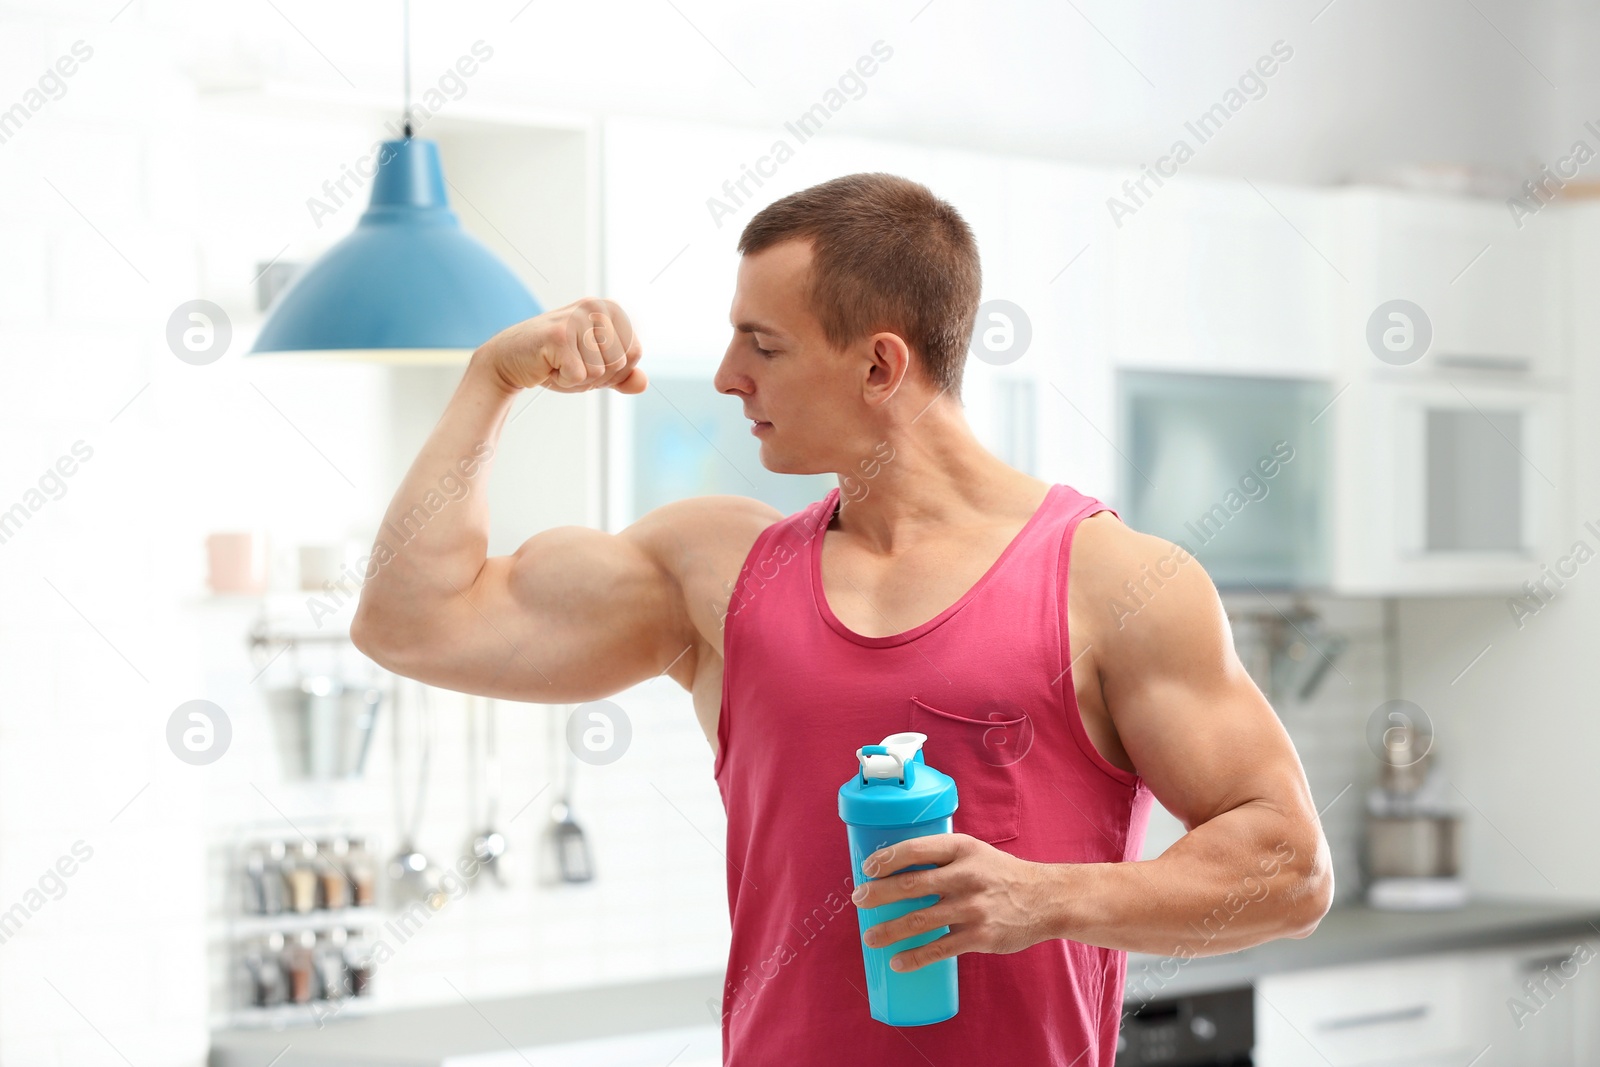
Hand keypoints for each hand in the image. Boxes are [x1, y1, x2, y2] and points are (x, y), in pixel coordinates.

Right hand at [477, 297, 646, 395]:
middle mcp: (596, 307)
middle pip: (620, 364)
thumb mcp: (596, 370)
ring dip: (578, 380)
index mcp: (611, 309)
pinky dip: (563, 381)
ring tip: (558, 363)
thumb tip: (643, 383)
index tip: (587, 361)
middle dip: (596, 377)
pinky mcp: (559, 335)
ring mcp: (577, 318)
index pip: (634, 354)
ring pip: (599, 372)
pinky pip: (579, 376)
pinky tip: (548, 366)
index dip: (613, 371)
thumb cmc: (556, 362)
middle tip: (569, 364)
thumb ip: (623, 376)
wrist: (510, 360)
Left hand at [852, 833, 1058, 971]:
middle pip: (912, 884)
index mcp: (962, 849)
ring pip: (921, 920)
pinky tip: (897, 962)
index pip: (917, 849)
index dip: (887, 858)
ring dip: (890, 929)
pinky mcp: (980, 936)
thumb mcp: (975, 852)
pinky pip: (939, 948)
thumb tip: (895, 871)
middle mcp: (966, 875)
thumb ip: (942, 858)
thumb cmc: (1001, 875)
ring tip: (869, 937)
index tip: (867, 868)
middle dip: (879, 893)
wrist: (1046, 899)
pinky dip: (915, 957)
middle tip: (859, 899)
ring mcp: (973, 907)